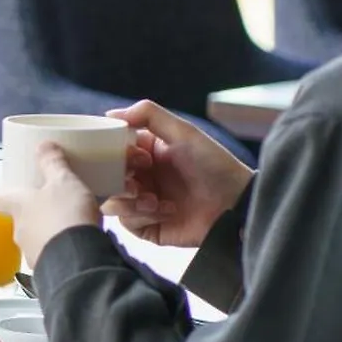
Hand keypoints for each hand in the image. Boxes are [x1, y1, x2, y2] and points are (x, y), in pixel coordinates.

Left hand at [0, 143, 102, 268]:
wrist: (77, 260)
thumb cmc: (65, 215)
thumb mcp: (63, 181)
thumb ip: (53, 163)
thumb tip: (43, 145)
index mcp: (18, 205)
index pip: (0, 195)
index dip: (6, 189)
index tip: (14, 184)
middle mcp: (19, 229)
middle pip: (19, 217)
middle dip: (33, 210)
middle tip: (51, 201)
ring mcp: (30, 251)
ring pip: (35, 236)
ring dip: (47, 230)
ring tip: (69, 222)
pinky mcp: (46, 268)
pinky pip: (50, 254)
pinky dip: (58, 247)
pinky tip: (75, 243)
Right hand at [102, 100, 252, 248]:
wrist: (234, 204)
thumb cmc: (213, 165)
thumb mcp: (183, 132)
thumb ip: (148, 115)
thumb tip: (109, 115)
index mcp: (146, 154)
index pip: (113, 151)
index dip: (114, 154)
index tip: (133, 157)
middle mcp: (142, 178)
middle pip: (107, 179)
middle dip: (118, 181)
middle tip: (136, 183)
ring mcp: (142, 204)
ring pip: (111, 203)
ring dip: (128, 201)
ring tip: (153, 201)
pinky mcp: (147, 227)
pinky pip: (126, 223)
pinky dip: (142, 217)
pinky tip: (166, 211)